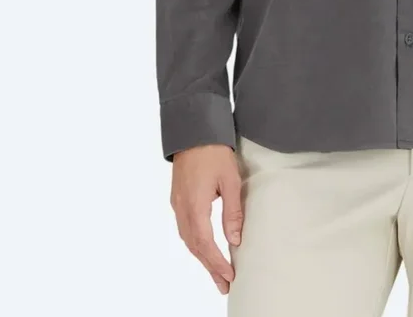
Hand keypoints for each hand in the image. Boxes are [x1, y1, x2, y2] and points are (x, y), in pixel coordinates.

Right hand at [170, 143, 243, 294]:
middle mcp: (182, 208)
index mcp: (194, 205)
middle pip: (194, 246)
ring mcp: (177, 203)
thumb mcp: (230, 179)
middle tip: (224, 284)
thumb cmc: (214, 151)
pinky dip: (195, 243)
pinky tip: (204, 248)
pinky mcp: (178, 198)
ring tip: (216, 272)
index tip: (229, 276)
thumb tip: (235, 239)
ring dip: (202, 257)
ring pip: (187, 239)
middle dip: (209, 266)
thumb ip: (232, 211)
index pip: (205, 243)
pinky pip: (185, 228)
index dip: (216, 262)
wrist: (193, 128)